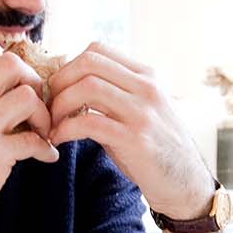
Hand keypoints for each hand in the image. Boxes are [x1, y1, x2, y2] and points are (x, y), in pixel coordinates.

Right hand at [0, 45, 59, 232]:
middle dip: (34, 84)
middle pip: (12, 65)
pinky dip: (46, 149)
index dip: (17, 70)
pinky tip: (45, 157)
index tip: (23, 93)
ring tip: (41, 133)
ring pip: (27, 97)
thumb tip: (16, 87)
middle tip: (36, 110)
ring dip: (43, 116)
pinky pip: (34, 140)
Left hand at [47, 42, 215, 220]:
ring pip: (87, 87)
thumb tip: (68, 83)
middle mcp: (147, 88)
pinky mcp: (136, 139)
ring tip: (52, 124)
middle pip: (88, 63)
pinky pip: (88, 122)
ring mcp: (143, 112)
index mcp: (146, 75)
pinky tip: (59, 140)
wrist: (185, 182)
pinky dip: (65, 129)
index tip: (56, 89)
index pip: (97, 50)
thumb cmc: (155, 147)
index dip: (67, 67)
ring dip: (59, 106)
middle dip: (59, 82)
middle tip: (48, 105)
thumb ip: (113, 92)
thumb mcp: (140, 109)